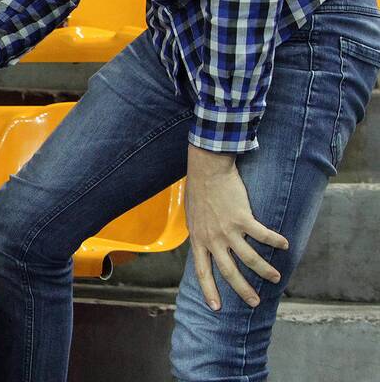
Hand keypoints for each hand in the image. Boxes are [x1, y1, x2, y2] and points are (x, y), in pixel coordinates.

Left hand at [185, 145, 288, 310]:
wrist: (207, 170)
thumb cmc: (200, 191)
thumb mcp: (193, 217)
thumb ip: (201, 233)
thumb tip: (207, 243)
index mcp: (199, 239)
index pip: (202, 271)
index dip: (209, 290)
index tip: (216, 307)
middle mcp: (213, 239)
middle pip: (229, 272)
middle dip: (243, 290)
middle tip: (255, 302)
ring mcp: (227, 230)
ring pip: (249, 258)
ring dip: (264, 270)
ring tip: (276, 279)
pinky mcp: (242, 218)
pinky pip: (263, 235)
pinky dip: (275, 241)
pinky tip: (285, 246)